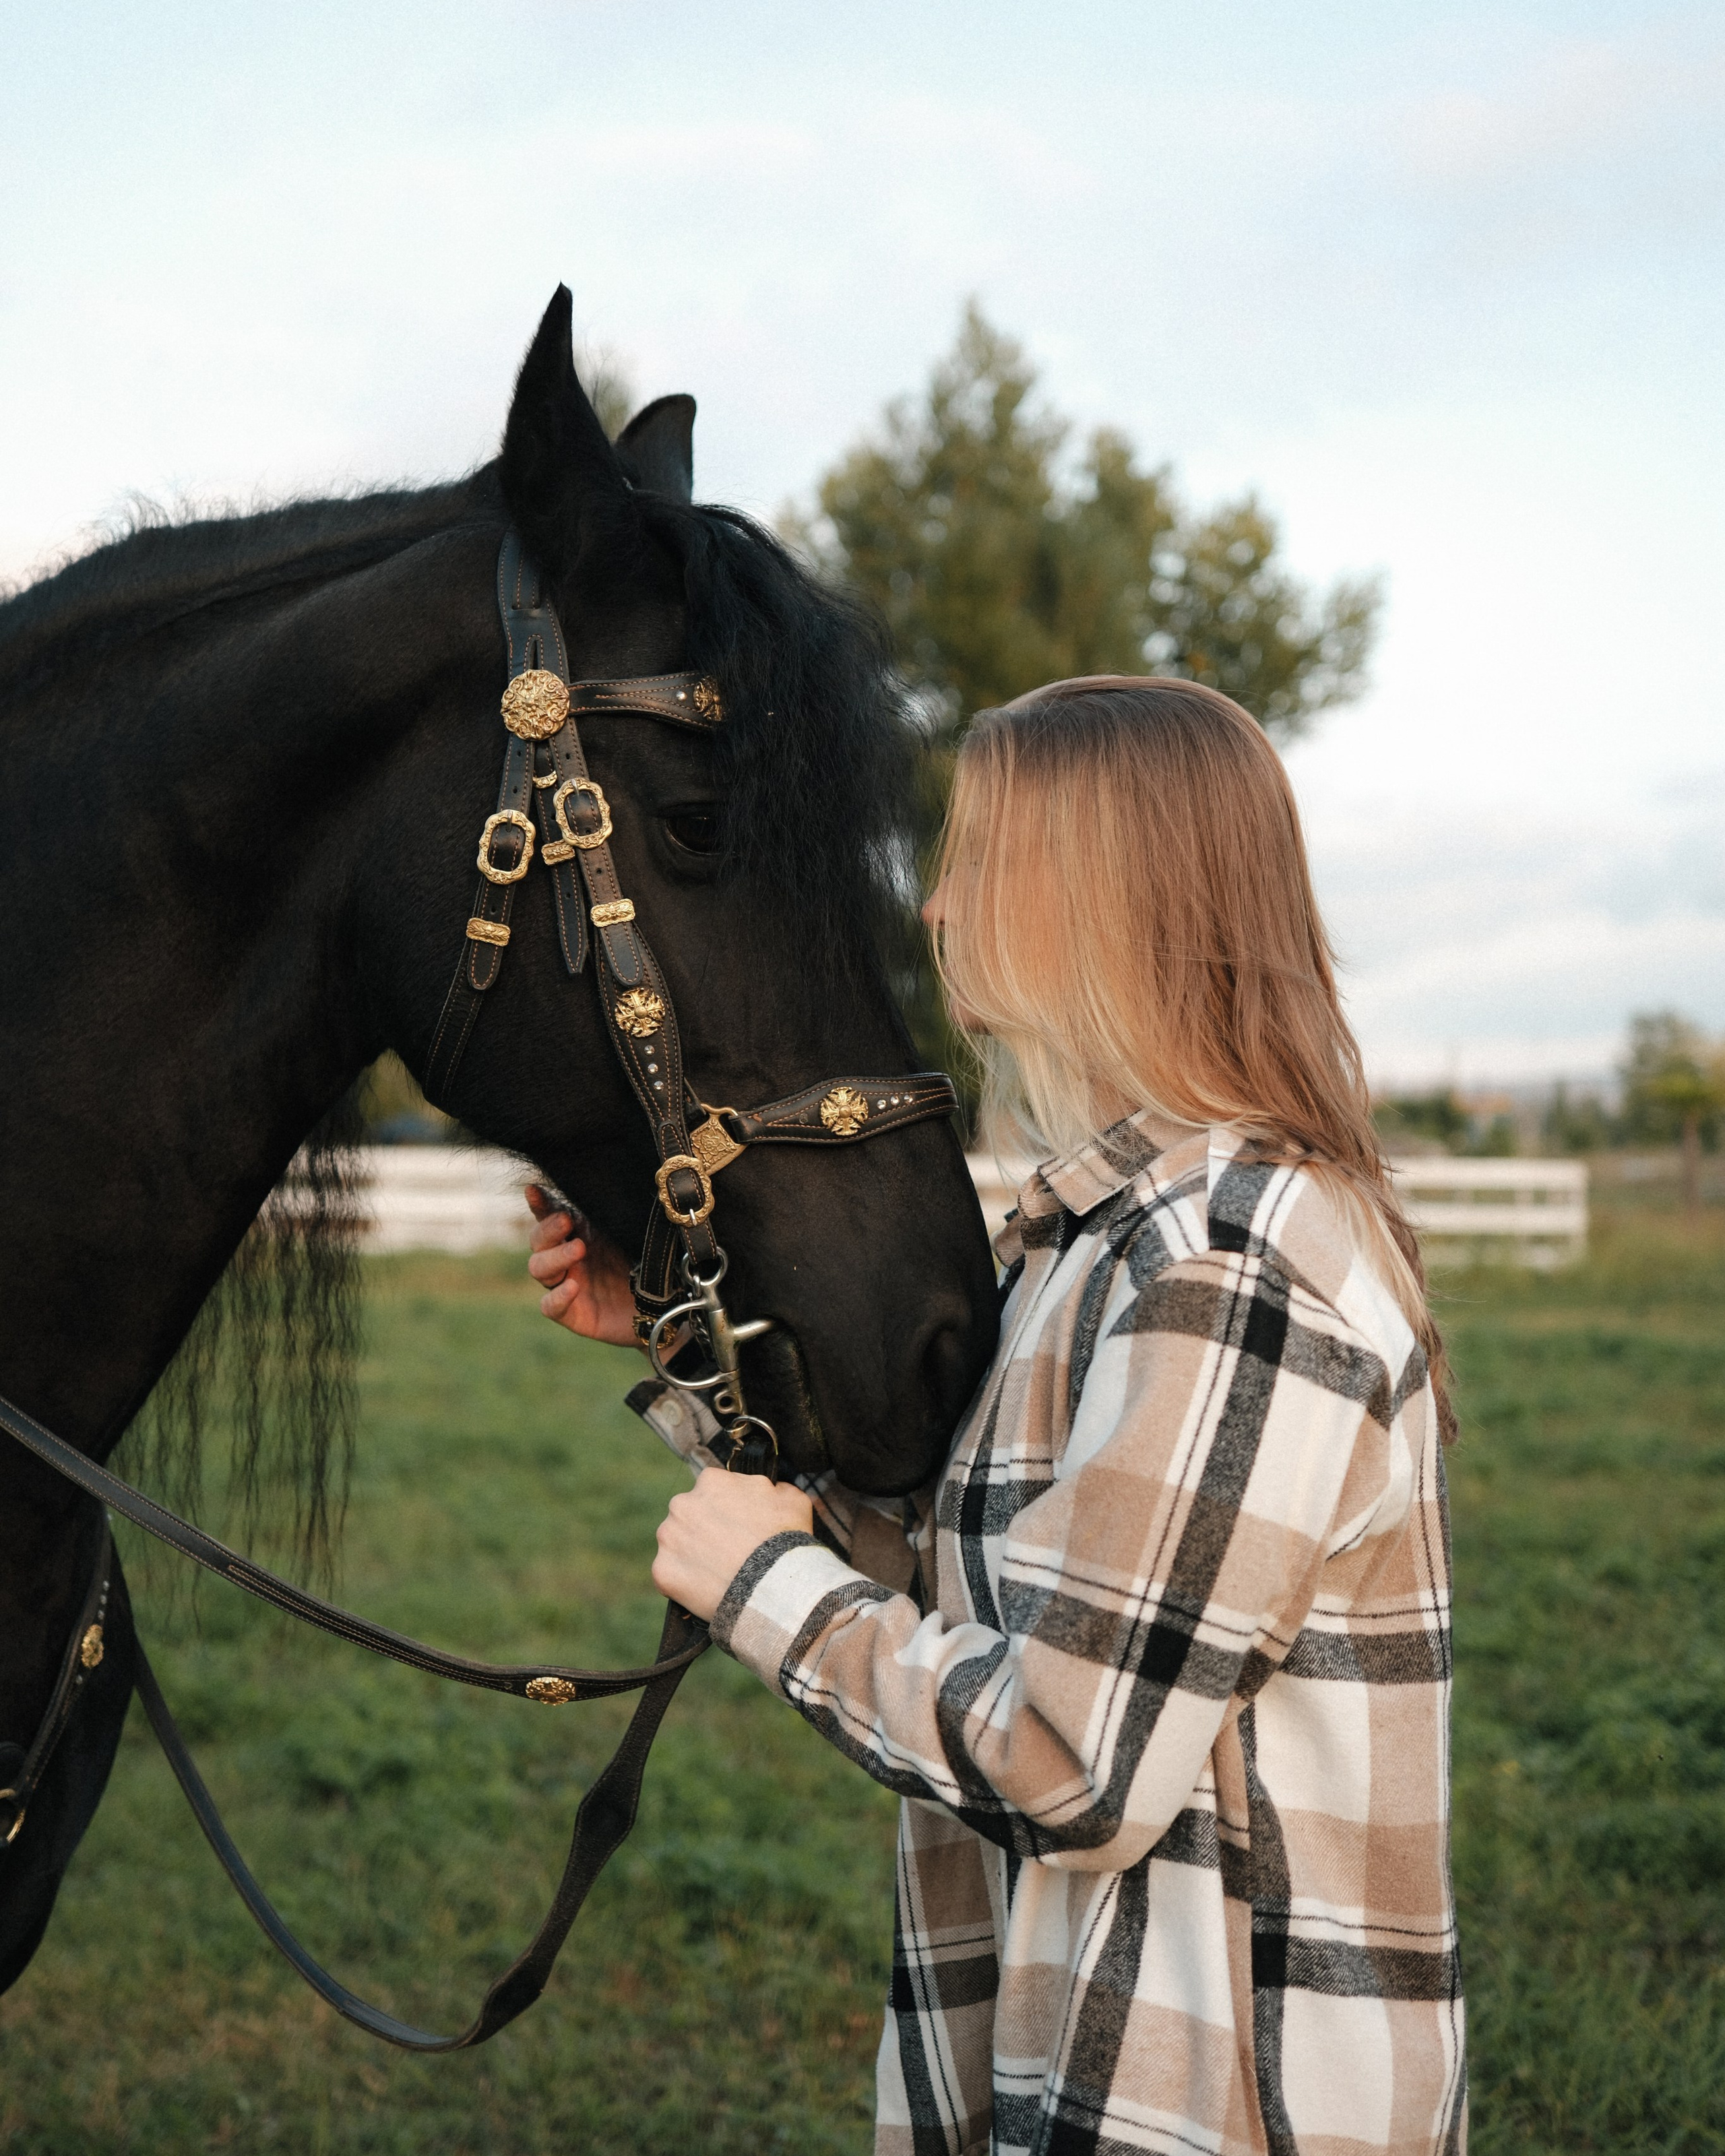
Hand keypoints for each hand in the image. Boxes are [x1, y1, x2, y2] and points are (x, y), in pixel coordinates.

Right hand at [524, 1185, 639, 1348]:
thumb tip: (609, 1184)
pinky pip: (550, 1306)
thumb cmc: (643, 1264)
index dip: (539, 1203)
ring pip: (538, 1269)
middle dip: (548, 1229)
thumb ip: (611, 1215)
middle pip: (538, 1241)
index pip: (549, 1215)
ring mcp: (565, 1284)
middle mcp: (565, 1257)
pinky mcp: (571, 1313)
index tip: (533, 1190)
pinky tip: (573, 1287)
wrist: (662, 1307)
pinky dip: (558, 1296)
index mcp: (577, 1233)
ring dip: (555, 1257)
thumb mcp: (630, 1234)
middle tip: (567, 1222)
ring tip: (579, 1250)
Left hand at [652, 1467, 813, 1621]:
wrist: (771, 1587)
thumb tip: (772, 1489)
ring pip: (677, 1544)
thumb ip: (775, 1488)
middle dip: (705, 1530)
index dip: (728, 1510)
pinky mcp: (662, 1571)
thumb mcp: (792, 1500)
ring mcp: (668, 1538)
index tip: (739, 1527)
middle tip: (728, 1551)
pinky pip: (671, 1575)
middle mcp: (682, 1504)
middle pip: (690, 1516)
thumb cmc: (784, 1541)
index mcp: (711, 1481)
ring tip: (719, 1572)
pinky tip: (707, 1589)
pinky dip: (685, 1583)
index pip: (713, 1491)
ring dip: (692, 1555)